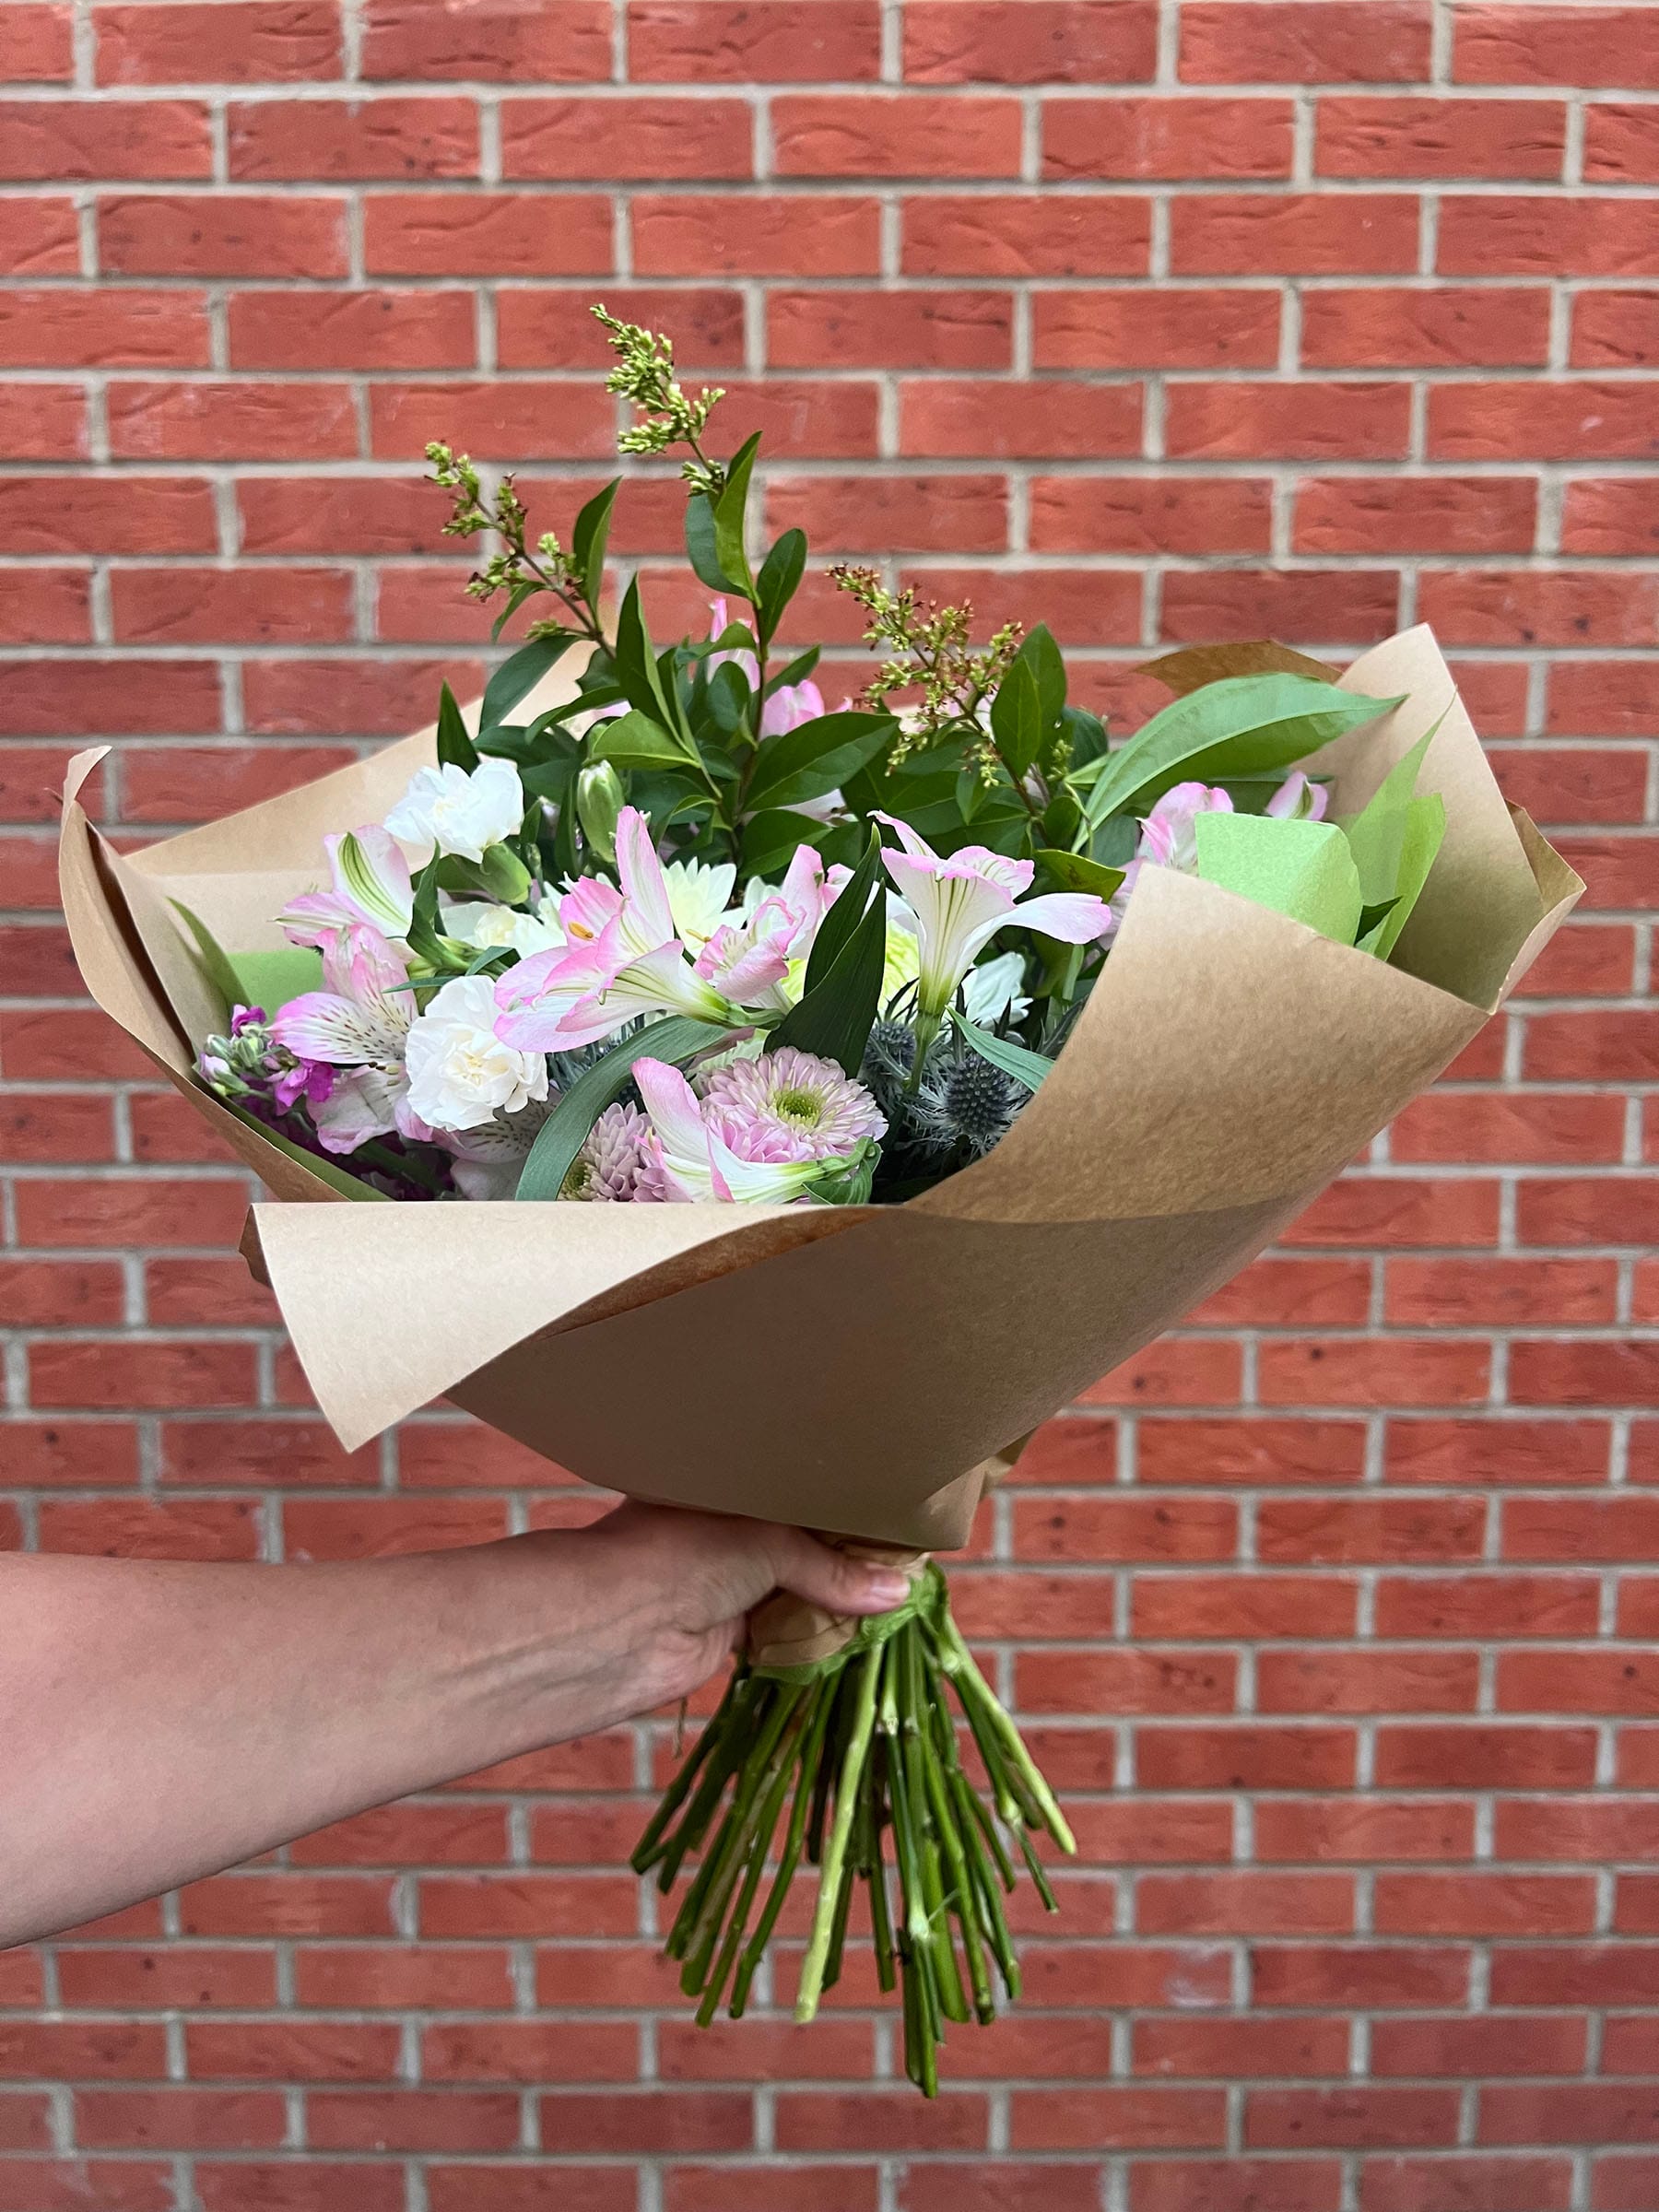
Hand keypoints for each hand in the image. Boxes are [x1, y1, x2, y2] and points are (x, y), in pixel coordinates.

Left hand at [566, 1500, 913, 1719]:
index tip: (897, 1511)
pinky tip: (858, 1629)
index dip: (844, 1501)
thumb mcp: (768, 1543)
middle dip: (845, 1554)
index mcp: (728, 1483)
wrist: (615, 1627)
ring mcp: (728, 1580)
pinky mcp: (729, 1630)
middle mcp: (728, 1526)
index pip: (800, 1486)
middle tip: (907, 1558)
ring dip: (833, 1598)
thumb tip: (899, 1591)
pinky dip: (815, 1632)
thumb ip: (831, 1569)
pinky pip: (785, 1628)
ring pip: (796, 1587)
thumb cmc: (681, 1555)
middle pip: (803, 1541)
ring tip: (895, 1594)